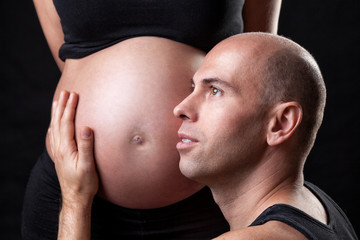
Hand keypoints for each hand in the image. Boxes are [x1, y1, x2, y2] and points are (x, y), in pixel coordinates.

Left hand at [49, 91, 98, 207]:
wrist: (75, 199)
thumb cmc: (84, 183)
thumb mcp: (88, 165)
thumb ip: (86, 146)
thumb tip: (86, 128)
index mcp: (66, 148)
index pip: (67, 123)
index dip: (70, 108)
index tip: (74, 95)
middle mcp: (59, 148)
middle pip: (58, 123)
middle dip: (62, 106)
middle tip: (65, 92)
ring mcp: (58, 153)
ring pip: (54, 128)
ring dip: (56, 114)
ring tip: (57, 102)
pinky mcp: (60, 157)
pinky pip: (54, 137)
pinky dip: (53, 127)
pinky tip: (53, 126)